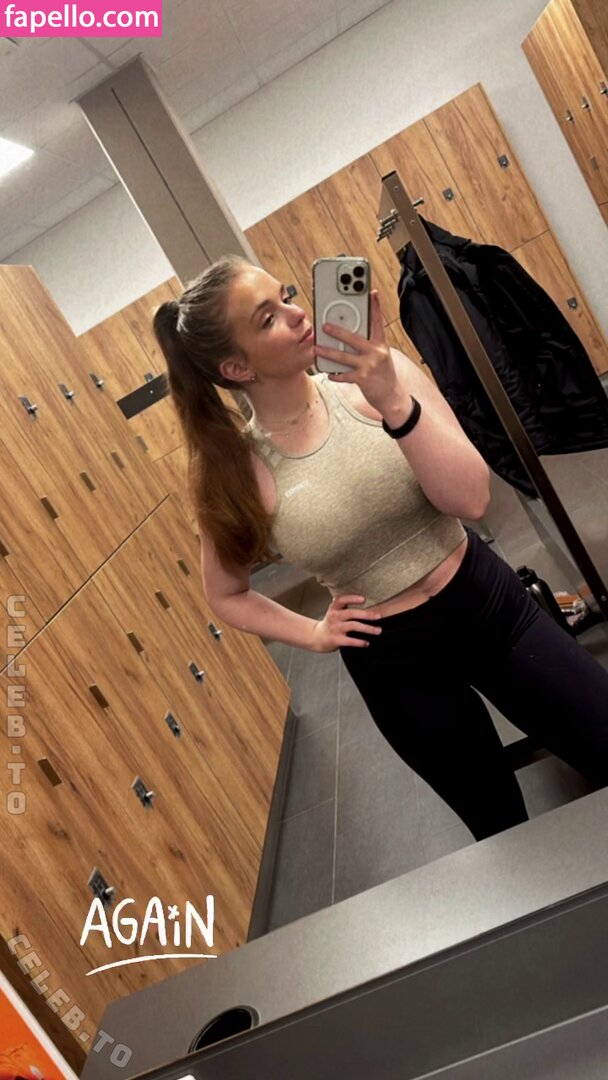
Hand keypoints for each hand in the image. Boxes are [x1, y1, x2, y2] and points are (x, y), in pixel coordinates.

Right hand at [310, 594, 383, 651]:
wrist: (317, 637)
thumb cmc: (330, 624)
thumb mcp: (334, 611)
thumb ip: (344, 605)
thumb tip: (363, 597)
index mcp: (334, 608)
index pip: (341, 599)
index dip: (352, 598)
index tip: (364, 599)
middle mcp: (334, 617)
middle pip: (351, 613)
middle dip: (366, 614)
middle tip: (378, 616)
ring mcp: (335, 628)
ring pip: (353, 626)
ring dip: (367, 628)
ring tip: (378, 630)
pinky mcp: (336, 640)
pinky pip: (349, 641)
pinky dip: (359, 642)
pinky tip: (366, 643)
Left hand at [313, 290, 400, 411]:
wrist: (392, 396)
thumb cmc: (383, 374)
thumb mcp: (380, 356)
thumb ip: (368, 345)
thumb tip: (348, 336)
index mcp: (381, 344)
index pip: (378, 322)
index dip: (375, 307)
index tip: (372, 293)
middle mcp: (376, 353)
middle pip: (354, 338)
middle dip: (337, 331)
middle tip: (324, 326)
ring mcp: (369, 366)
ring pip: (344, 357)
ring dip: (328, 352)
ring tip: (317, 348)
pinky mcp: (363, 379)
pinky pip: (344, 375)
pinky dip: (335, 374)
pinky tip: (328, 372)